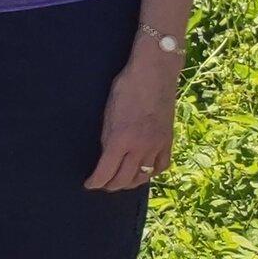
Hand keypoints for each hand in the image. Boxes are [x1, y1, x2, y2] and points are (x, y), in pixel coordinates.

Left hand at [86, 48, 181, 192]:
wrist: (154, 73)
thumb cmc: (126, 88)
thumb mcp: (108, 113)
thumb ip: (108, 138)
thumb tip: (107, 156)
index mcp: (120, 140)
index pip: (105, 172)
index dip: (95, 182)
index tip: (89, 184)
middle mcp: (140, 147)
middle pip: (124, 179)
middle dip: (110, 185)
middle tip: (102, 185)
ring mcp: (156, 145)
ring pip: (143, 176)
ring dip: (130, 183)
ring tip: (121, 182)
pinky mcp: (168, 140)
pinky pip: (161, 166)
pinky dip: (151, 173)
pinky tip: (145, 172)